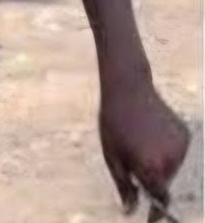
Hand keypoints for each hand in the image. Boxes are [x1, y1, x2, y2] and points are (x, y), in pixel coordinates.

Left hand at [99, 76, 189, 216]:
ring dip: (159, 166)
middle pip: (166, 185)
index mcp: (150, 166)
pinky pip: (178, 154)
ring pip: (173, 170)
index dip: (156, 212)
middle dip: (154, 184)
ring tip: (139, 141)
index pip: (160, 200)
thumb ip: (123, 185)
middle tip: (135, 165)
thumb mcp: (111, 155)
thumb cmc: (114, 122)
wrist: (128, 88)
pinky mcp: (186, 136)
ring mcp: (182, 147)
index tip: (150, 219)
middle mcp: (171, 160)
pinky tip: (150, 134)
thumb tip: (131, 211)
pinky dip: (166, 152)